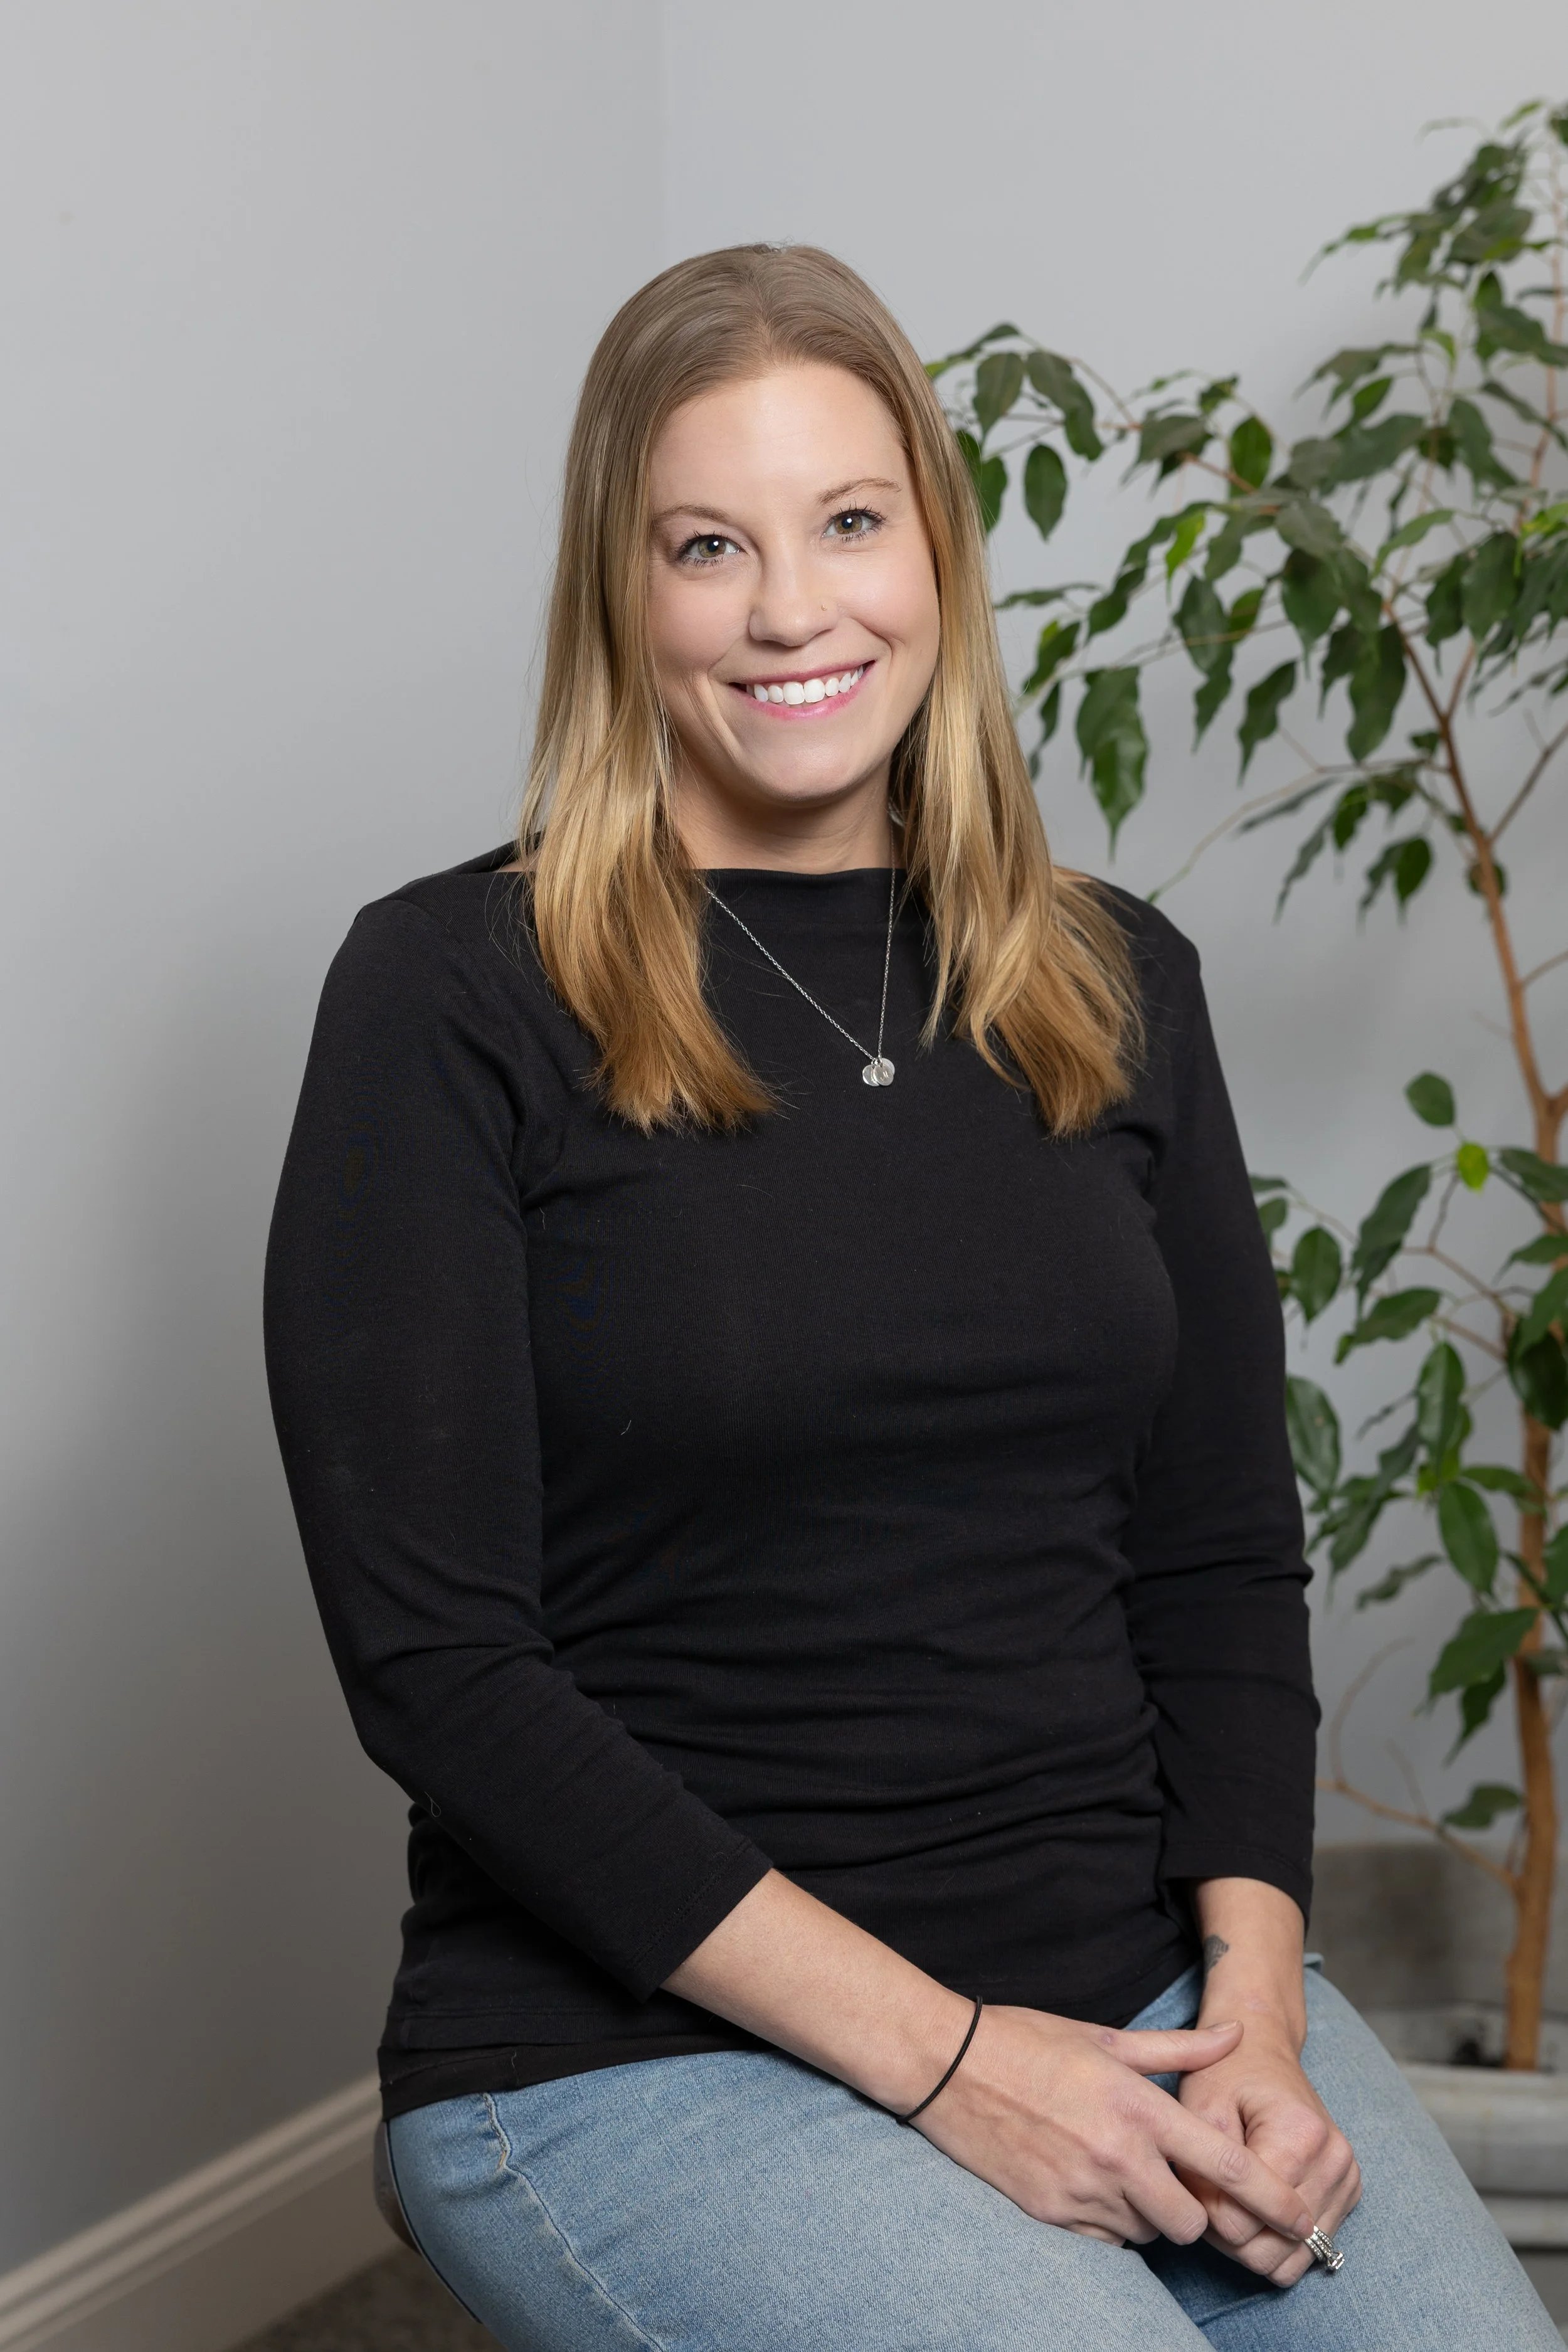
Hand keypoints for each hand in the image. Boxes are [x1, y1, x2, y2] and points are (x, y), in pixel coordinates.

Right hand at [913, 2005, 1316, 2250]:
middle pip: (1191, 2222)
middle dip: (1195, 2213)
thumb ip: (1179, 2048)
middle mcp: (1116, 2154)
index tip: (1300, 2218)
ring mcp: (1081, 2190)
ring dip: (1148, 2215)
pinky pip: (1105, 2240)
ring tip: (1123, 2174)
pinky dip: (1110, 2222)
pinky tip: (1090, 2185)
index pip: (1224, 2166)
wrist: (947, 2065)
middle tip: (1179, 2184)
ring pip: (1147, 2234)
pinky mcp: (1050, 2214)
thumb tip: (1235, 2035)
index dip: (1272, 2199)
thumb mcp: (1105, 2037)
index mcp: (1136, 2105)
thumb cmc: (1029, 2040)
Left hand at [1176, 2020, 1360, 2283]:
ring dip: (1253, 2246)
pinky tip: (1256, 2209)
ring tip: (1230, 2203)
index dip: (1206, 2212)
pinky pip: (1308, 2253)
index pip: (1241, 2224)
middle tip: (1208, 2198)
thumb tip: (1216, 2228)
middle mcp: (1334, 2161)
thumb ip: (1202, 2170)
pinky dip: (1278, 2244)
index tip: (1194, 2184)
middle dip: (1229, 2237)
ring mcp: (1346, 2179)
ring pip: (1290, 2262)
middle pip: (1269, 2252)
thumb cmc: (1224, 2074)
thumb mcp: (1199, 2109)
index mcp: (1300, 2135)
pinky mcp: (1348, 2193)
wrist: (1261, 2049)